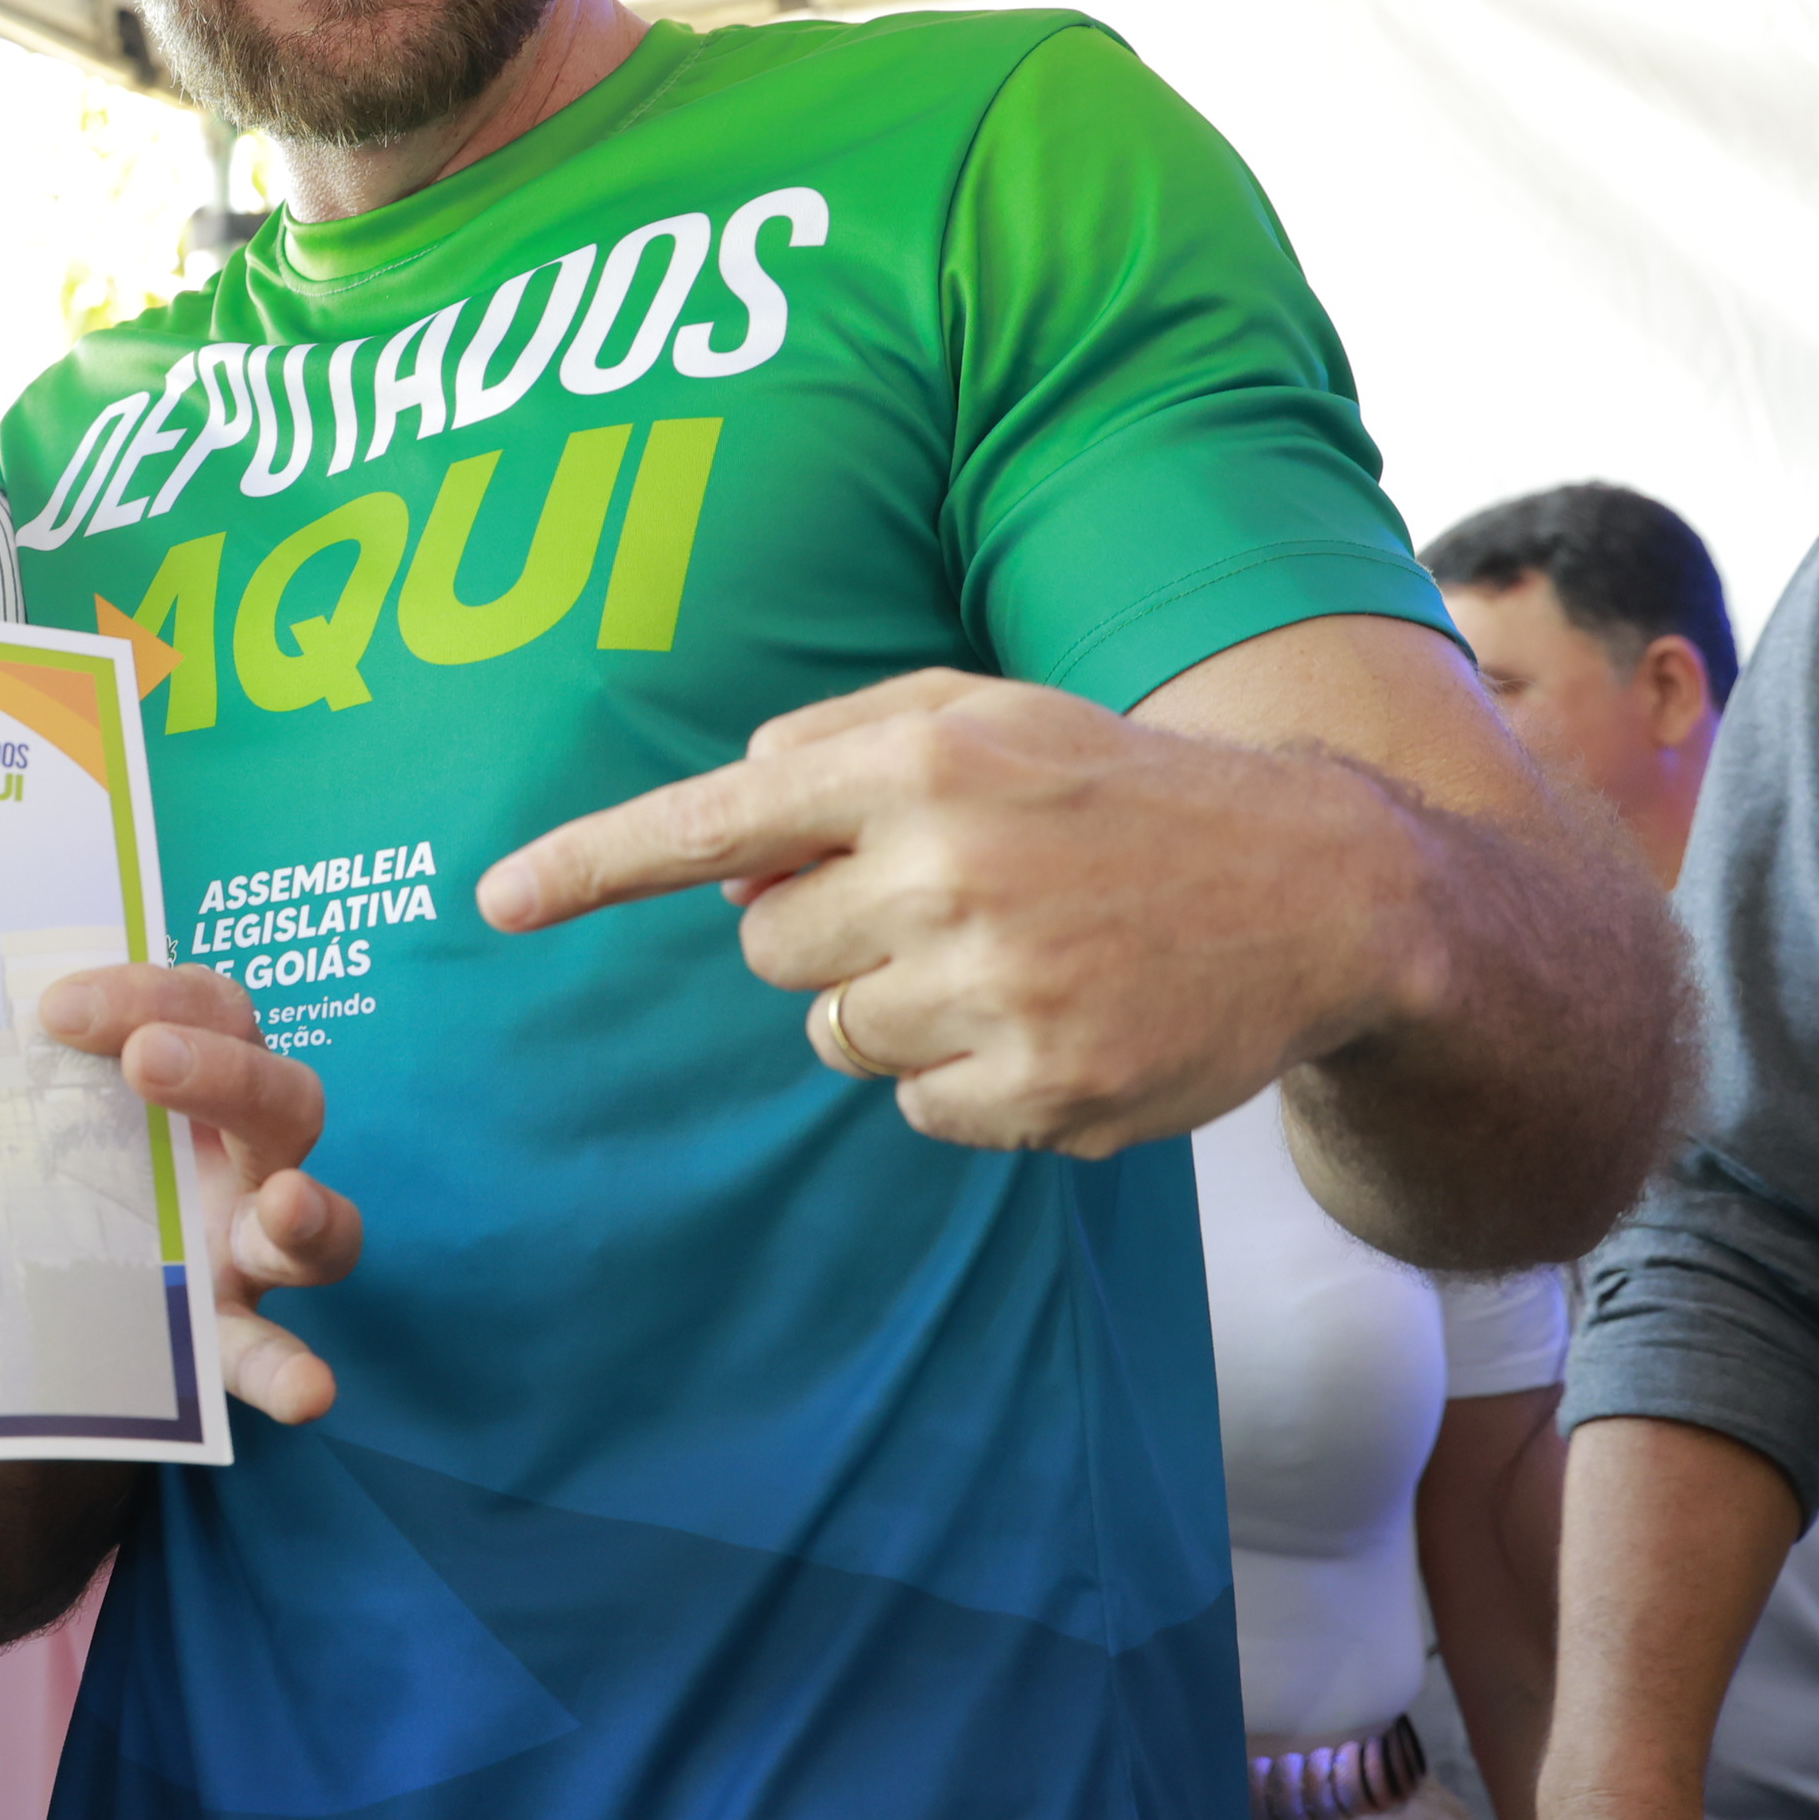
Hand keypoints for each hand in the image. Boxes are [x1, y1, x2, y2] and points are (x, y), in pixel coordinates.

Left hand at [39, 963, 361, 1421]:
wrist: (47, 1273)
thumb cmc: (58, 1153)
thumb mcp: (41, 1100)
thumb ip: (22, 1061)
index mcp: (211, 1081)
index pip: (215, 1009)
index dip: (153, 992)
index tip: (55, 1007)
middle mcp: (249, 1160)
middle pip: (284, 1100)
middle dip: (224, 1071)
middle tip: (145, 1058)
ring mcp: (251, 1252)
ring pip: (326, 1230)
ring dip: (309, 1214)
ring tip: (285, 1205)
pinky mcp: (228, 1335)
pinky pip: (269, 1354)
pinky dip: (291, 1372)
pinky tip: (306, 1393)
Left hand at [474, 668, 1407, 1157]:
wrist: (1323, 888)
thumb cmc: (1116, 789)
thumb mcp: (986, 712)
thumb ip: (836, 743)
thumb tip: (728, 826)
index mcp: (919, 764)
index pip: (711, 820)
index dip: (590, 866)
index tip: (495, 901)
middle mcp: (946, 873)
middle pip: (765, 948)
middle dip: (822, 931)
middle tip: (937, 899)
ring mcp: (998, 992)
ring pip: (834, 1033)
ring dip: (893, 1004)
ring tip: (1011, 953)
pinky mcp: (1046, 1091)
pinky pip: (920, 1107)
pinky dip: (966, 1075)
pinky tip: (1056, 1017)